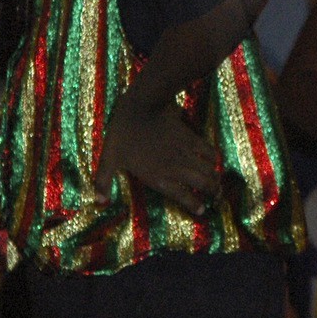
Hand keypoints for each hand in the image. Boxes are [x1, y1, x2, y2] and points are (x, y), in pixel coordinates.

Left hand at [92, 94, 221, 213]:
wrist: (141, 107)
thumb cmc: (122, 134)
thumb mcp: (108, 159)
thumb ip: (103, 182)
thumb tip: (99, 202)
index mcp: (158, 176)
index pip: (182, 196)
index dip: (194, 205)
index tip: (202, 210)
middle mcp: (176, 168)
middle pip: (202, 184)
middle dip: (212, 192)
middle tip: (216, 197)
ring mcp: (185, 152)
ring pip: (208, 169)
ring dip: (216, 177)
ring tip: (218, 183)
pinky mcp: (191, 137)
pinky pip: (208, 150)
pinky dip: (214, 157)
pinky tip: (215, 161)